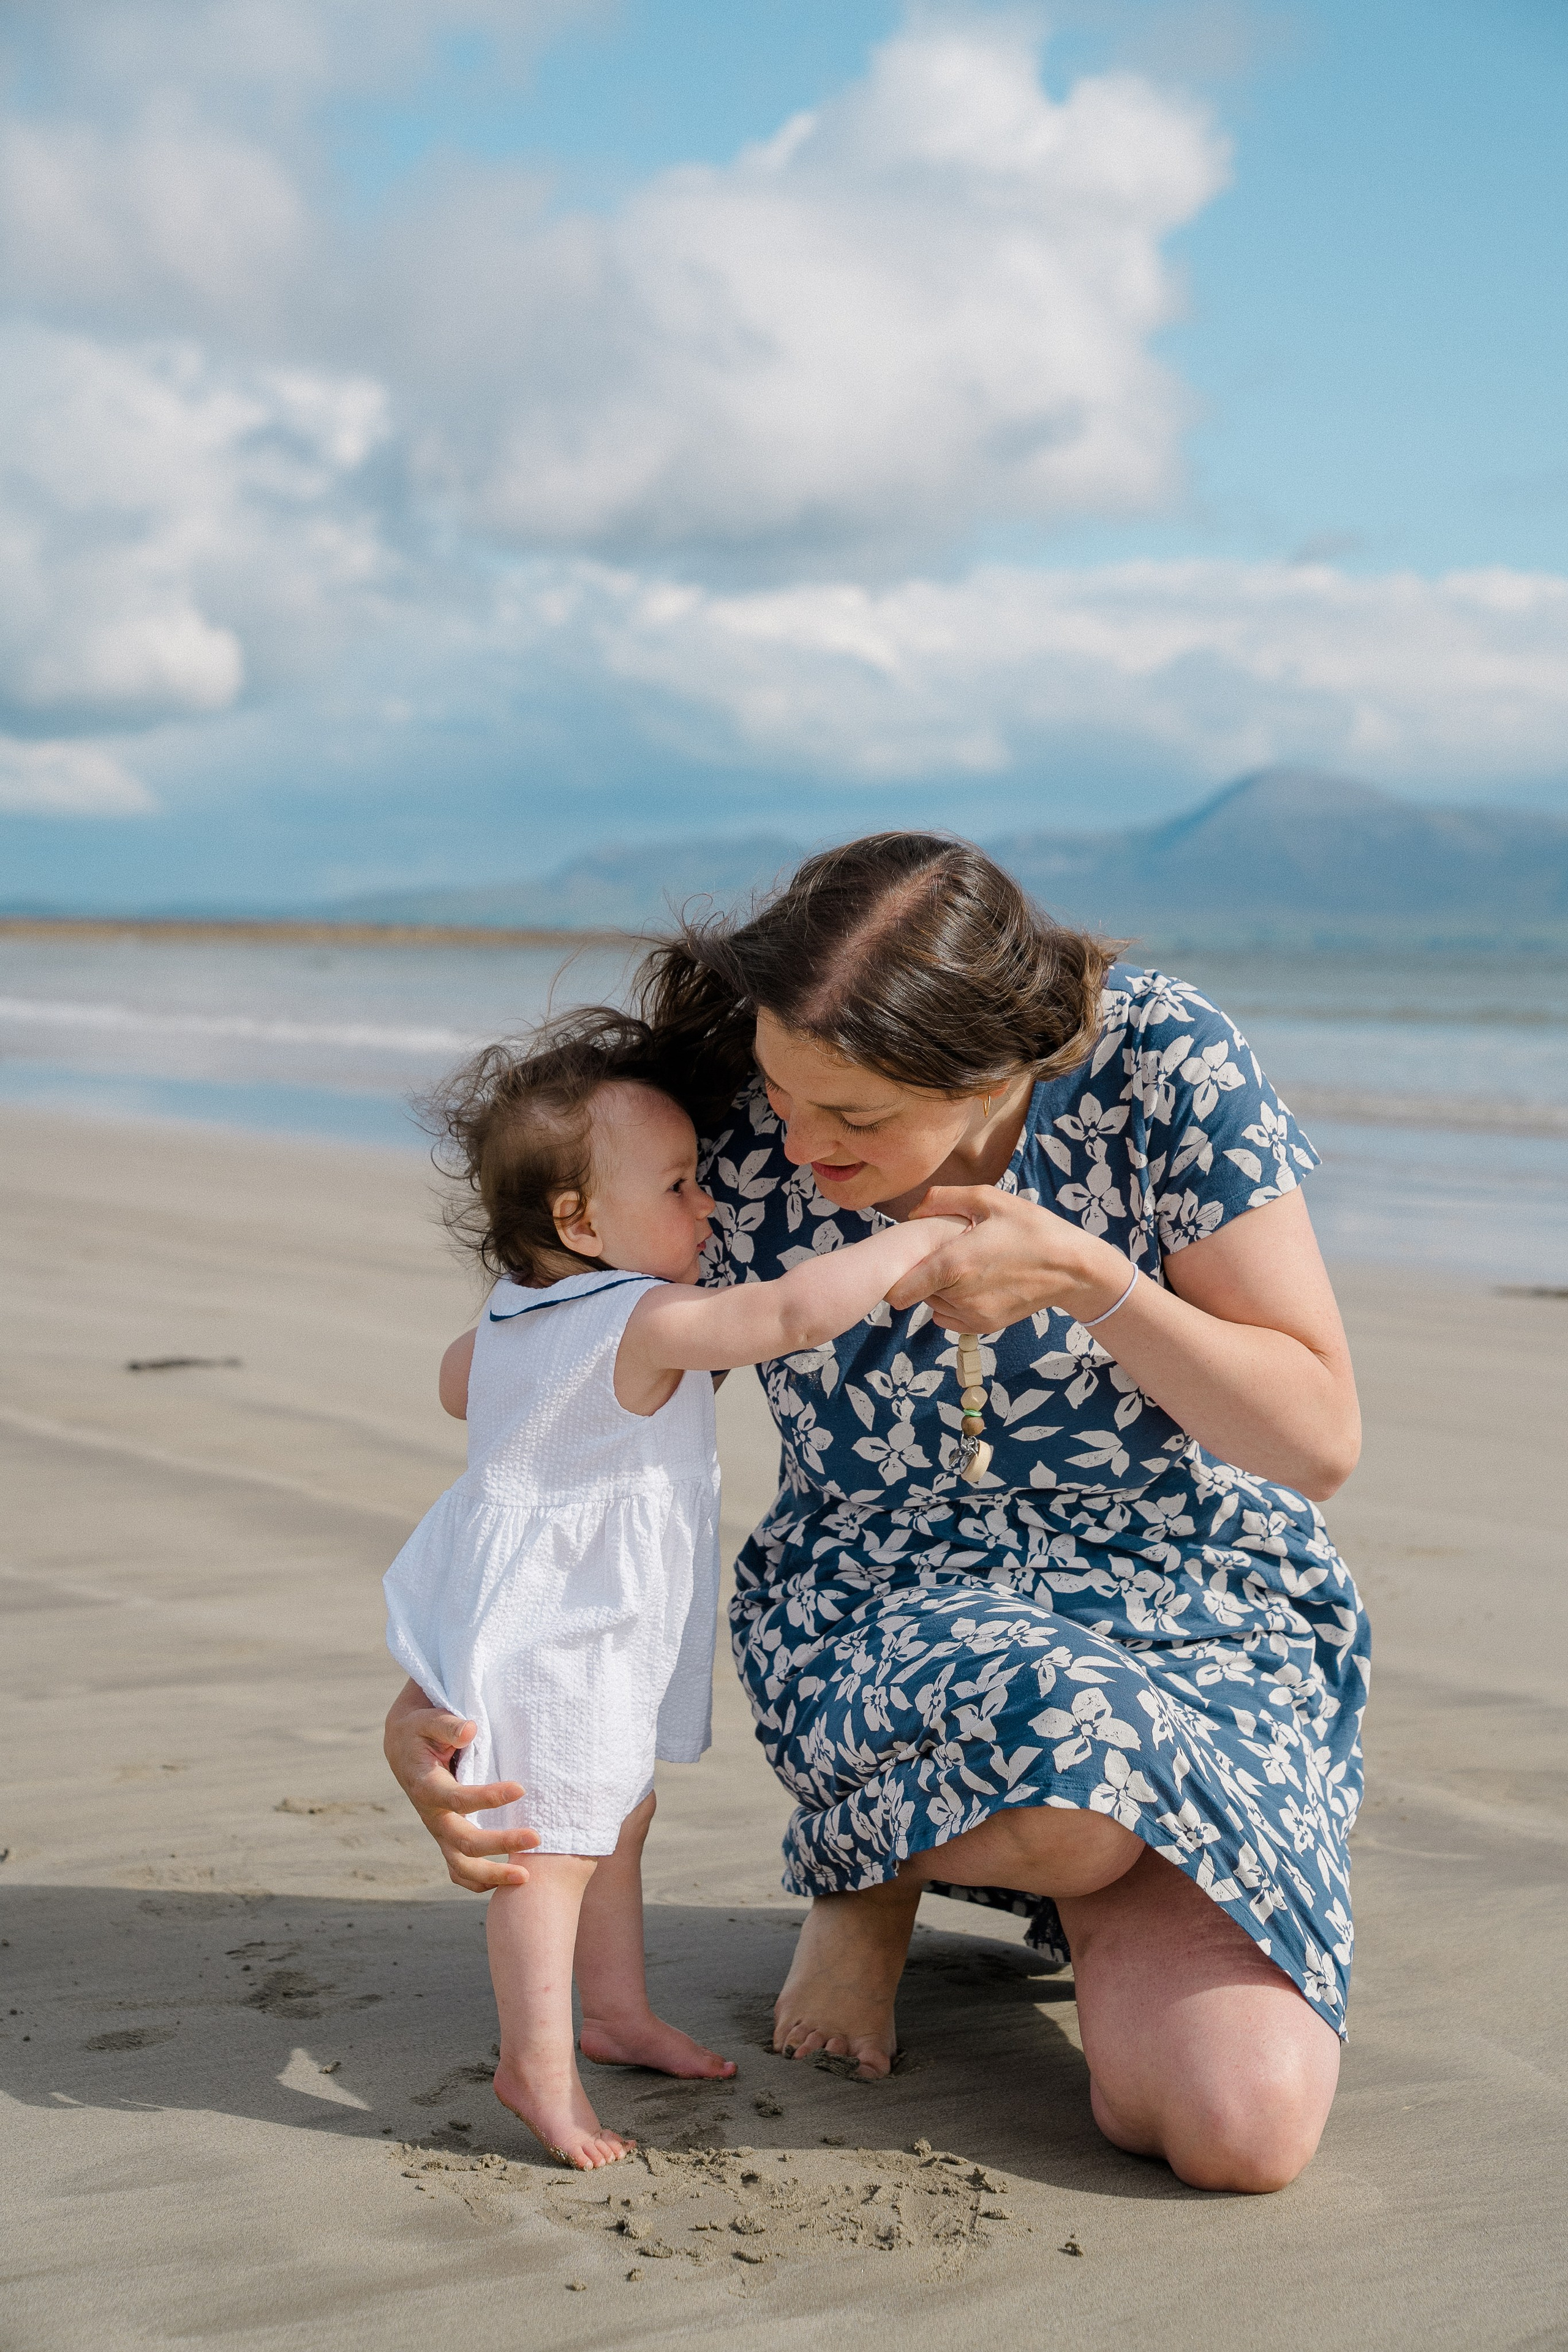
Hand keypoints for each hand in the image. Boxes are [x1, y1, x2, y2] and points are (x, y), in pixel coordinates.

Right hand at [382, 1687, 539, 1892]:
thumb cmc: (421, 1732)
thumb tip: (470, 1730)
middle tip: (536, 1838)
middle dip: (499, 1843)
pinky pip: (459, 1871)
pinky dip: (481, 1881)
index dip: (488, 1797)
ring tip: (525, 1877)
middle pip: (463, 1842)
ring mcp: (439, 1832)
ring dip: (492, 1875)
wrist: (404, 1749)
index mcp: (427, 1788)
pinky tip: (508, 1880)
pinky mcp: (447, 1838)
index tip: (520, 1789)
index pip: (458, 1800)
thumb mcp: (428, 1721)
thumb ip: (447, 1725)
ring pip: (460, 1867)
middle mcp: (433, 1817)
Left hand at [886, 1185, 1128, 1330]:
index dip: (894, 1275)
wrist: (1072, 1268)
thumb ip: (943, 1199)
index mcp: (953, 1264)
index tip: (902, 1261)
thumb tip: (913, 1212)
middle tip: (946, 1253)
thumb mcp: (989, 1199)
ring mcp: (972, 1316)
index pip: (899, 1289)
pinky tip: (974, 1283)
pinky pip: (949, 1318)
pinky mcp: (985, 1327)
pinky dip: (953, 1304)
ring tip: (965, 1266)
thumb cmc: (1032, 1228)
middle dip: (922, 1274)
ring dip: (939, 1289)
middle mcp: (959, 1296)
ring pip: (933, 1305)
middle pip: (916, 1292)